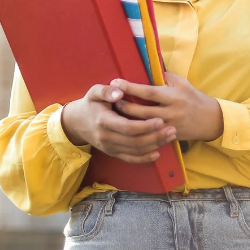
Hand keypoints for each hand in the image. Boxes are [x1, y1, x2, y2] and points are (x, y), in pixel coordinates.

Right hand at [60, 84, 176, 163]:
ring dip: (154, 145)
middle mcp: (106, 137)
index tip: (160, 120)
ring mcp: (109, 147)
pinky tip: (157, 153)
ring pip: (135, 151)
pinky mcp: (113, 153)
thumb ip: (106, 91)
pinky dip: (144, 158)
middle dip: (155, 137)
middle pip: (135, 141)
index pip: (127, 127)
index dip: (145, 126)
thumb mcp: (94, 92)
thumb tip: (119, 92)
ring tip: (170, 136)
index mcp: (103, 121)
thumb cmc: (90, 104)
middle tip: (172, 129)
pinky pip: (130, 159)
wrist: (77, 122)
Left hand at [111, 73, 223, 141]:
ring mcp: (169, 126)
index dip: (131, 87)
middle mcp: (171, 112)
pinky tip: (127, 127)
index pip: (148, 92)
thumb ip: (164, 77)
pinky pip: (150, 135)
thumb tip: (146, 69)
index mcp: (173, 96)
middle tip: (111, 100)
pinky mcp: (169, 136)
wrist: (210, 120)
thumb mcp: (182, 83)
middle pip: (142, 111)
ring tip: (115, 113)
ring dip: (128, 119)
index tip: (116, 82)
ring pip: (143, 125)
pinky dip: (137, 131)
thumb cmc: (194, 98)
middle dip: (124, 105)